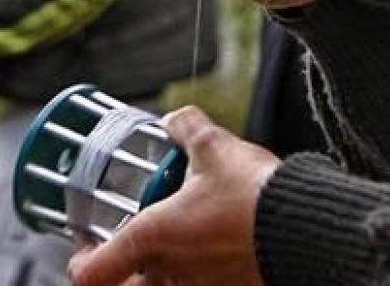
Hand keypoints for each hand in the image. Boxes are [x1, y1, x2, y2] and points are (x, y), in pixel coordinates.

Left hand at [67, 106, 276, 285]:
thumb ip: (187, 130)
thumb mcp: (215, 147)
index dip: (82, 263)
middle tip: (131, 255)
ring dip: (166, 275)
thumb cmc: (254, 195)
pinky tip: (217, 257)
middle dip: (125, 277)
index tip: (86, 250)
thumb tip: (175, 120)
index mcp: (151, 238)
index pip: (91, 273)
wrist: (306, 228)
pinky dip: (204, 277)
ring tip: (178, 253)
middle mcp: (171, 275)